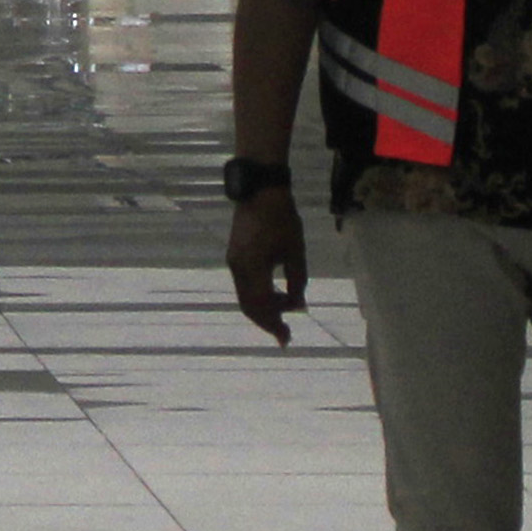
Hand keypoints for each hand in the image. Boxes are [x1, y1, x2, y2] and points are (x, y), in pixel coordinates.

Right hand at [225, 189, 304, 343]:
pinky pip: (245, 286)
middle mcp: (238, 269)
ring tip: (286, 309)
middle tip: (285, 334)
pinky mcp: (235, 257)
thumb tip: (297, 304)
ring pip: (246, 297)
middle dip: (267, 322)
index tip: (286, 339)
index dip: (274, 325)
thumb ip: (297, 281)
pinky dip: (259, 296)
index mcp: (253, 268)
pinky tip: (275, 295)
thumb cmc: (282, 219)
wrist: (261, 191)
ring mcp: (234, 263)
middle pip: (249, 306)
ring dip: (264, 308)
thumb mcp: (296, 251)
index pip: (262, 306)